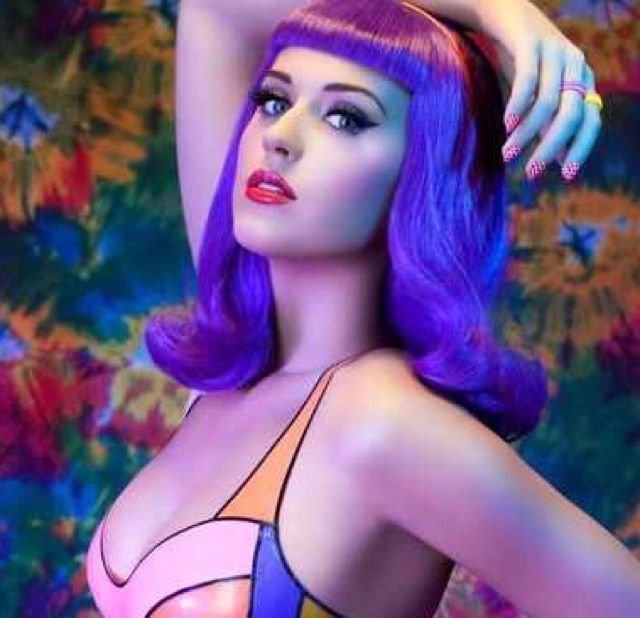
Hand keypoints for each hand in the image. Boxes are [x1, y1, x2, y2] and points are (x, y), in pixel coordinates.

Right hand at [476, 0, 601, 181]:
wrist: (504, 13)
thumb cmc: (523, 59)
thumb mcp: (539, 94)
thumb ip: (549, 123)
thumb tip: (556, 160)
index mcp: (583, 80)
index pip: (591, 120)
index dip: (580, 148)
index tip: (565, 176)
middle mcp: (576, 65)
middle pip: (571, 115)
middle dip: (552, 147)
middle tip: (531, 173)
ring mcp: (555, 52)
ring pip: (547, 102)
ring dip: (526, 133)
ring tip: (508, 154)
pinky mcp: (531, 43)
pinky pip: (528, 80)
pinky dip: (518, 105)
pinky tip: (506, 126)